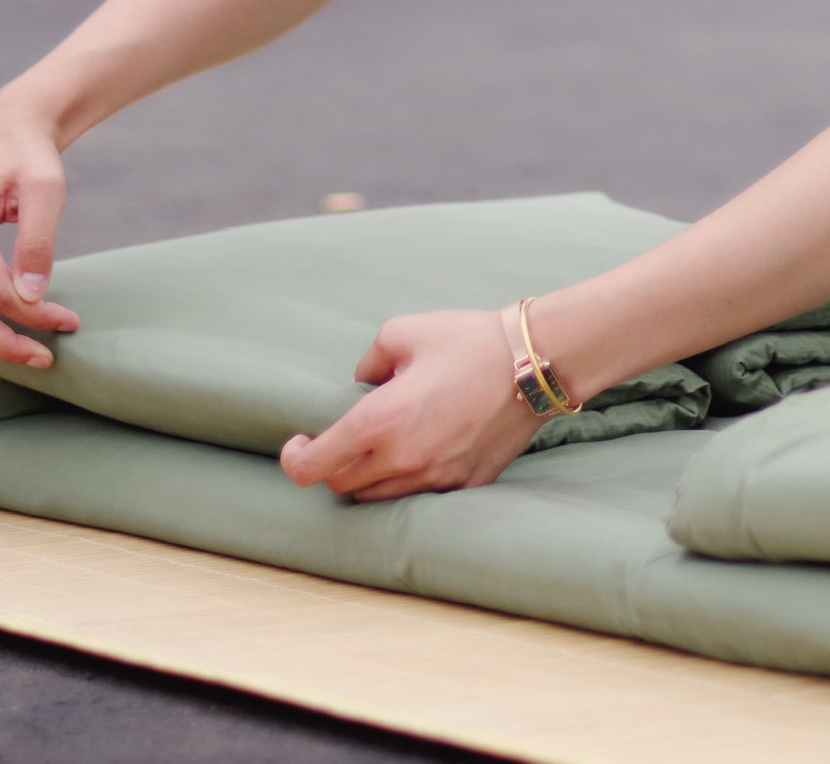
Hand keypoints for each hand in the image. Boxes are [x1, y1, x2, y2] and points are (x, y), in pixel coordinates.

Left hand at [280, 307, 544, 500]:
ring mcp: (435, 479)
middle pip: (342, 486)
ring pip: (377, 498)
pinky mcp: (464, 486)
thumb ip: (367, 361)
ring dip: (368, 477)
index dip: (295, 461)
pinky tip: (417, 453)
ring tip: (381, 446)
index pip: (314, 467)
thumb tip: (361, 385)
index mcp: (379, 422)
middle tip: (342, 439)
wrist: (534, 364)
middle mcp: (402, 459)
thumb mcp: (401, 332)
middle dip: (333, 465)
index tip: (298, 445)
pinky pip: (418, 497)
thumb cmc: (468, 342)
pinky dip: (406, 482)